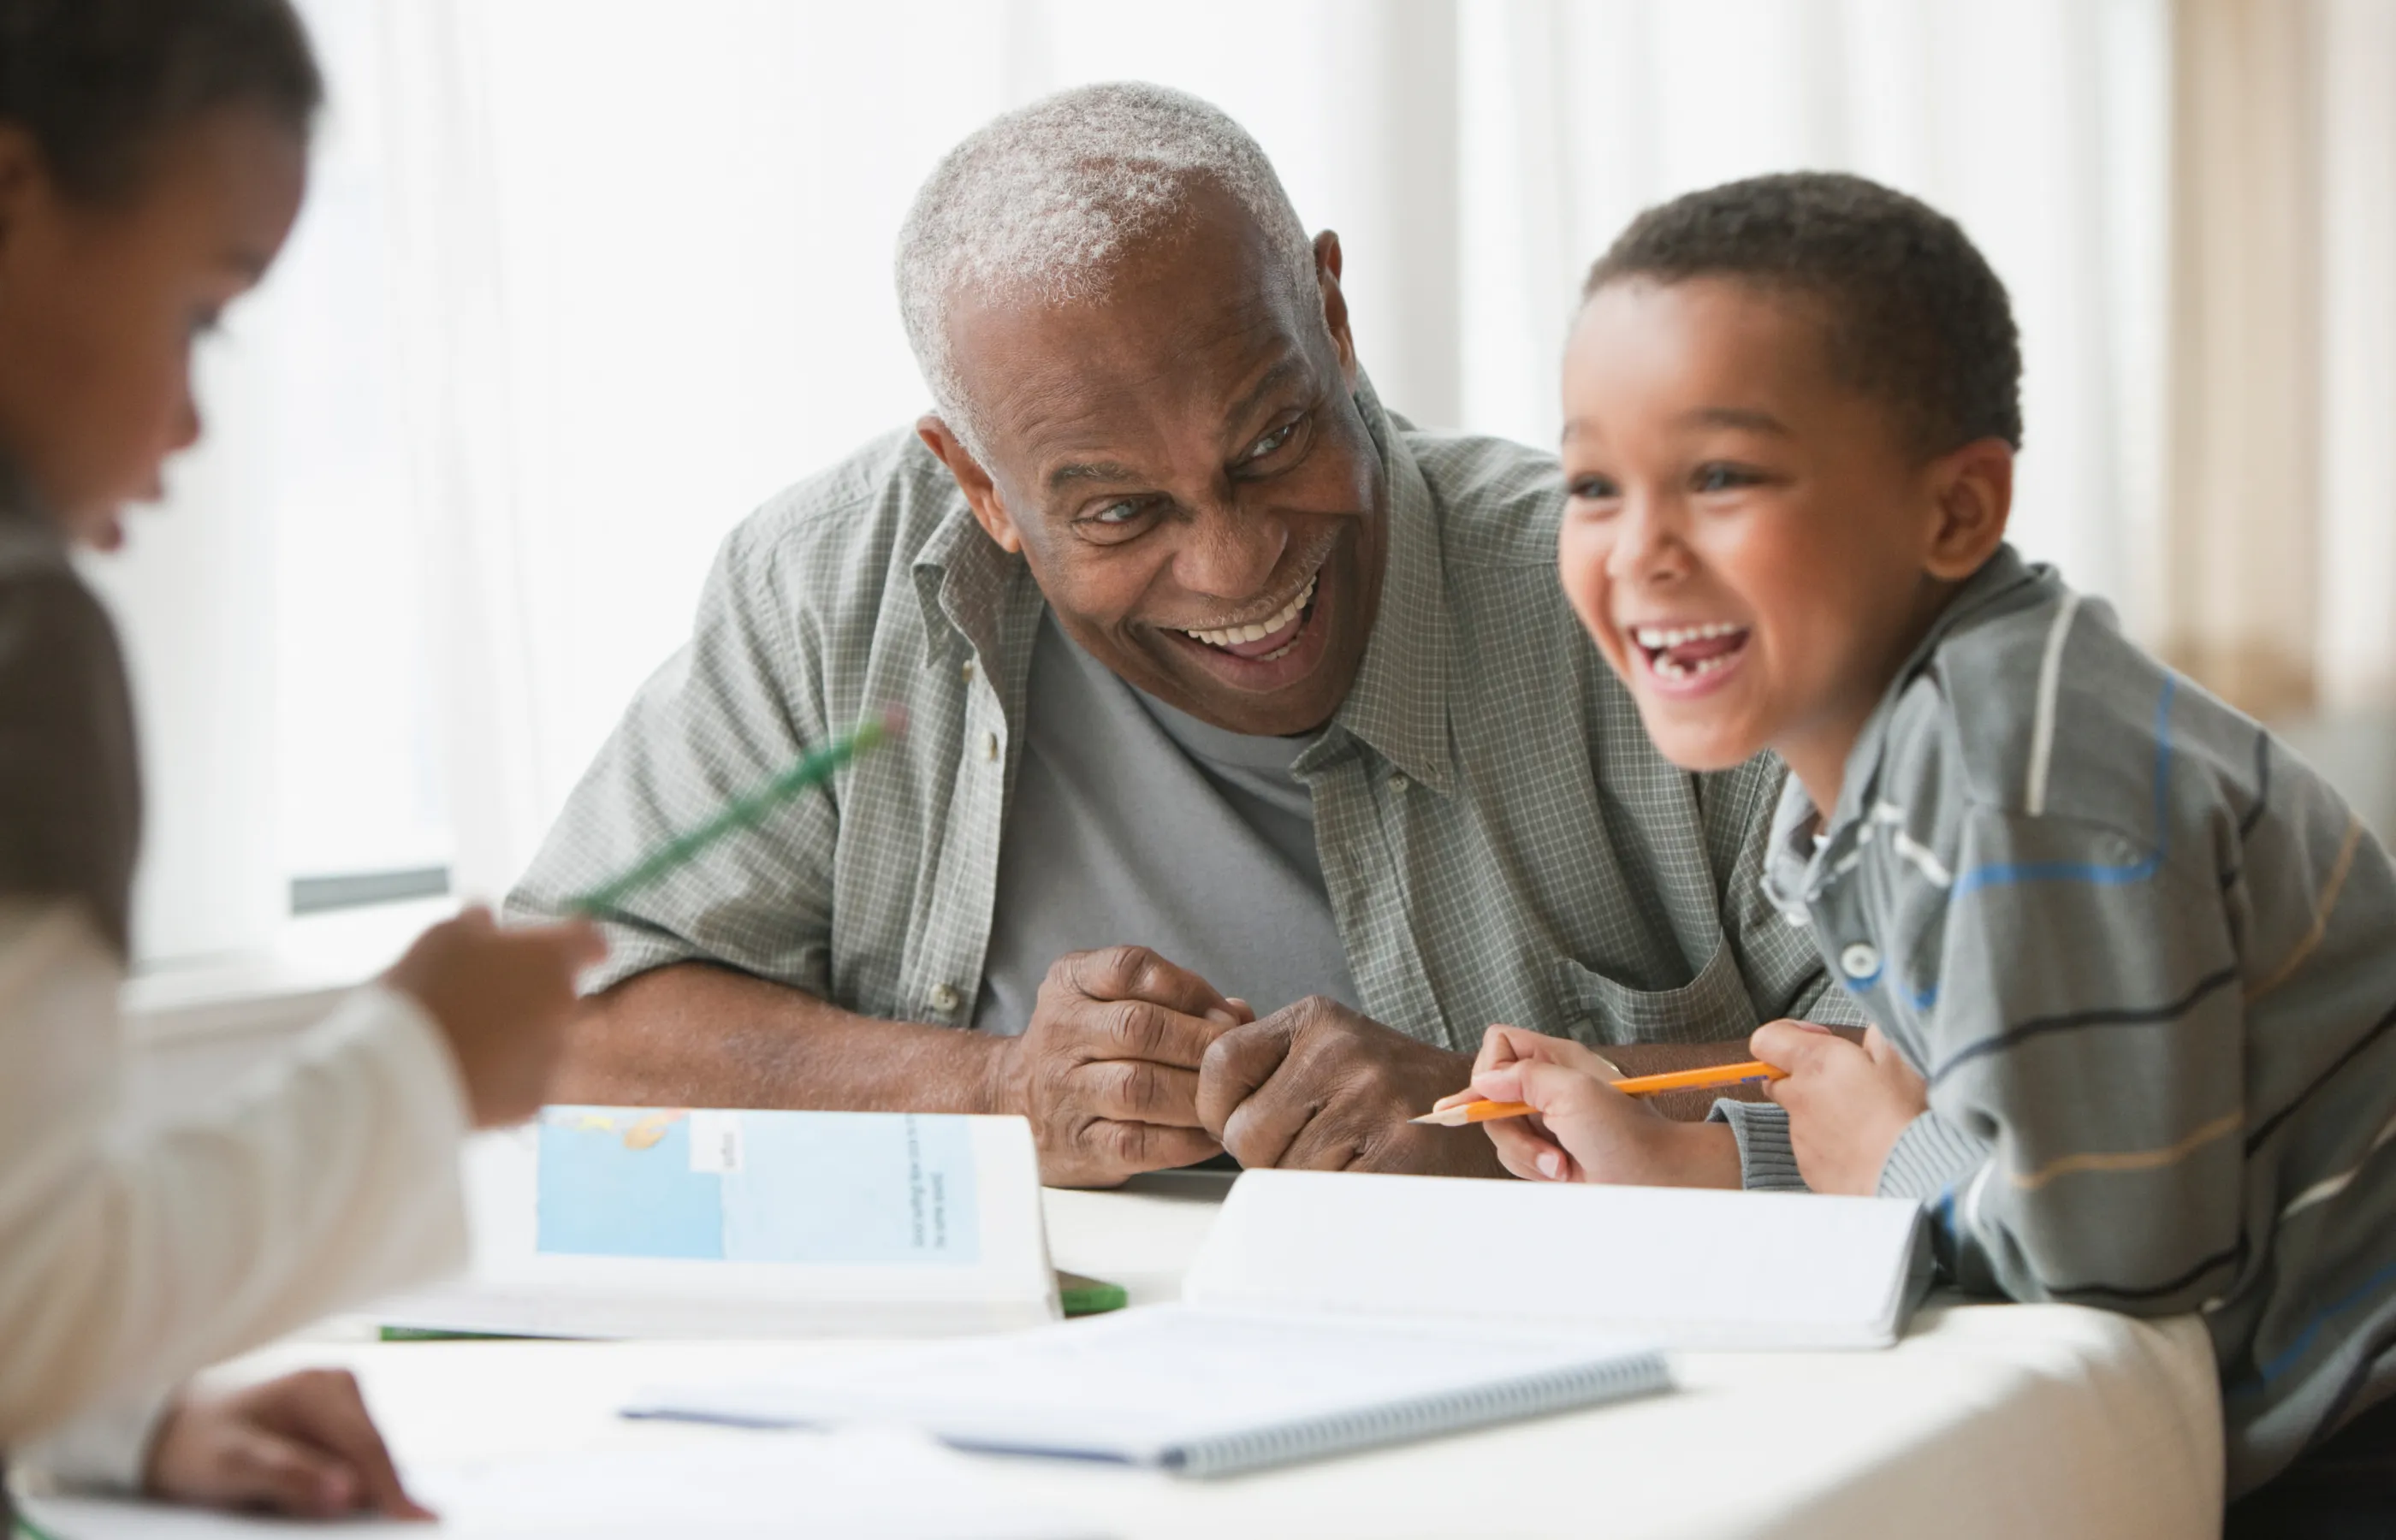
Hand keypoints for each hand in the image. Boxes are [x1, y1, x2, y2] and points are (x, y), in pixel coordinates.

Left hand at [144, 1370, 429, 1520]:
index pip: (369, 1448)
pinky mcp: (343, 1418)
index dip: (394, 1492)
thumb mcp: (230, 1466)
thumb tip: (348, 1493)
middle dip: (376, 1496)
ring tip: (317, 1511)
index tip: (417, 1526)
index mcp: (318, 1384)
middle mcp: (341, 1382)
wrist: (180, 1428)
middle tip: (367, 1530)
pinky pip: (359, 1460)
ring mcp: (345, 1398)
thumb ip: (289, 1476)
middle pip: (377, 1456)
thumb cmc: (199, 1445)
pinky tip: (324, 1500)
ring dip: (361, 1494)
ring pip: (371, 1461)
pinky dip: (350, 1486)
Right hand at [384, 905, 606, 1127]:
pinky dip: (505, 1076)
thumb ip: (475, 924)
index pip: (591, 940)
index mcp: (551, 959)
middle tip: (480, 995)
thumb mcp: (442, 937)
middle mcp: (565, 1008)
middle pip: (560, 993)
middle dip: (530, 993)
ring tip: (464, 1039)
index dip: (569, 941)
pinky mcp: (534, 1101)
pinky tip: (465, 1072)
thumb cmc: (421, 993)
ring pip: (545, 1039)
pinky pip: (527, 1080)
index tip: (545, 945)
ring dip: (519, 1036)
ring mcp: (553, 1058)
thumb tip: (485, 919)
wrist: (396, 1075)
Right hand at [986, 946, 1248, 1187]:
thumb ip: (1174, 998)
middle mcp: (1061, 1032)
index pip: (1130, 968)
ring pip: (1137, 1087)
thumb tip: (1240, 1014)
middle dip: (1200, 1041)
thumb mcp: (1110, 999)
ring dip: (1196, 1093)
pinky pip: (1137, 1144)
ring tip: (1227, 1097)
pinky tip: (1209, 1134)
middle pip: (1138, 1027)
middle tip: (1237, 1057)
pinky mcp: (1077, 1145)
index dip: (1188, 988)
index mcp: (1070, 983)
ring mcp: (1065, 1091)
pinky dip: (1185, 1140)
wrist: (1013, 1100)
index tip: (1226, 1012)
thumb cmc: (1082, 1045)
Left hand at [1196, 997, 1501, 1175]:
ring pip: (1282, 1174)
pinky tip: (1366, 1176)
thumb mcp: (1332, 1052)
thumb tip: (1188, 1092)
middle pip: (1245, 1133)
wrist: (1486, 1112)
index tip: (1243, 1122)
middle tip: (1312, 1145)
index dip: (1218, 1109)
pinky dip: (1335, 1201)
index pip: (1221, 1065)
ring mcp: (1372, 1102)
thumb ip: (1268, 1065)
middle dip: (1265, 1156)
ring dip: (1305, 1181)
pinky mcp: (1396, 1154)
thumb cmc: (1393, 1090)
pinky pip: (1322, 1198)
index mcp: (1318, 1020)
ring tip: (1350, 1157)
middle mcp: (1343, 1052)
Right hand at [1464, 1024, 1737, 1186]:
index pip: (1499, 1044)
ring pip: (1499, 1132)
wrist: (1658, 1183)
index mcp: (1557, 1060)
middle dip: (1508, 1125)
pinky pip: (1513, 1158)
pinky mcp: (1546, 1154)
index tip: (1497, 1098)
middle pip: (1489, 1093)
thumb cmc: (1628, 1136)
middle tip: (1546, 1141)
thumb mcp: (1575, 1095)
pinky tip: (1563, 1173)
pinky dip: (1532, 1169)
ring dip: (1525, 1153)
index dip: (1490, 1070)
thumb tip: (1484, 1081)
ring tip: (1562, 1164)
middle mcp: (1547, 1087)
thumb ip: (1525, 1078)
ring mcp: (1546, 1122)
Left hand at [1754, 1020, 1926, 1195]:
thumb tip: (1869, 1032)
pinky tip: (1864, 1146)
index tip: (1819, 1039)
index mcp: (1815, 1064)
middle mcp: (1799, 1098)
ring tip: (1866, 1119)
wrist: (1912, 1178)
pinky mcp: (1809, 1167)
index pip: (1765, 1039)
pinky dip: (1832, 1143)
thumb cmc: (1906, 1116)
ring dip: (1824, 1112)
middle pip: (1779, 1079)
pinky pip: (1813, 1147)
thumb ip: (1876, 1036)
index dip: (1788, 1033)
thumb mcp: (1901, 1058)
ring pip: (1800, 1115)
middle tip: (1845, 1081)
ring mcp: (1801, 1136)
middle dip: (1805, 1076)